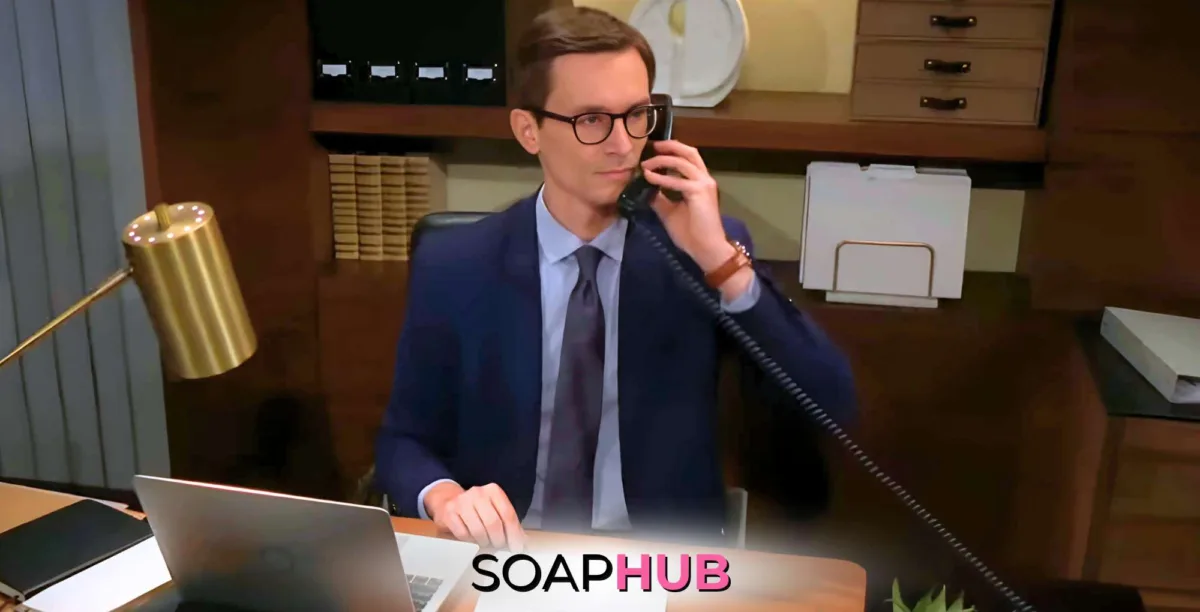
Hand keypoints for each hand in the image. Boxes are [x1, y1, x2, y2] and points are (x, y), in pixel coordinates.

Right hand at [425, 481, 525, 551]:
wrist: (448, 501)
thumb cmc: (478, 509)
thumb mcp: (495, 510)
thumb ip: (509, 523)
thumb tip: (524, 542)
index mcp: (493, 491)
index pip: (508, 514)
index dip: (514, 534)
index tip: (516, 548)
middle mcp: (478, 493)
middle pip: (494, 523)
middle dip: (498, 540)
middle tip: (499, 546)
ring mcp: (462, 502)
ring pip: (478, 531)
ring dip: (484, 542)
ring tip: (485, 543)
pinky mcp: (449, 512)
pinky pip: (463, 534)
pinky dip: (470, 541)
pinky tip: (472, 539)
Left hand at [639, 140, 736, 273]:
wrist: (705, 249)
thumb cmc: (691, 233)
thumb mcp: (669, 211)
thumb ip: (660, 197)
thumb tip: (645, 186)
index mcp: (699, 182)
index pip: (688, 159)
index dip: (672, 152)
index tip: (654, 152)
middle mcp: (704, 179)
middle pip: (689, 153)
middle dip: (671, 146)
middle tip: (653, 146)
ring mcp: (704, 184)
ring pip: (683, 162)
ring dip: (662, 160)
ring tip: (646, 164)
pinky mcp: (700, 192)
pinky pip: (678, 181)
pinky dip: (662, 178)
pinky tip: (649, 177)